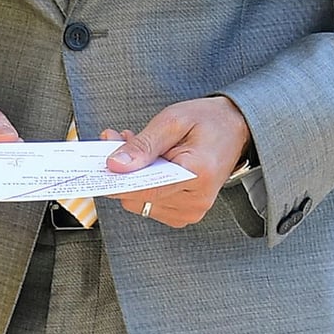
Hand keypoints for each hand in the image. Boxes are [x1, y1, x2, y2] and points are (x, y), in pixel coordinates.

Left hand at [104, 95, 251, 227]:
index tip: (97, 165)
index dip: (116, 179)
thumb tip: (115, 165)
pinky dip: (141, 183)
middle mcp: (196, 202)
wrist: (236, 127)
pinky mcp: (186, 212)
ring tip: (134, 145)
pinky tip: (146, 161)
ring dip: (131, 176)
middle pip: (138, 198)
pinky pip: (150, 203)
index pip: (145, 190)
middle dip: (123, 170)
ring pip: (140, 202)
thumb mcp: (173, 121)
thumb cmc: (208, 121)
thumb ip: (143, 145)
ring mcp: (192, 211)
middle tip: (117, 139)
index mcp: (198, 176)